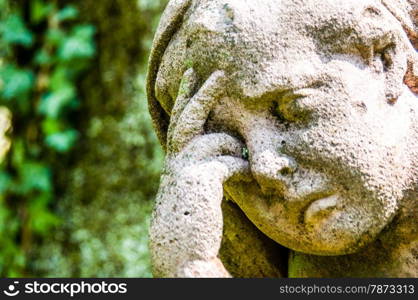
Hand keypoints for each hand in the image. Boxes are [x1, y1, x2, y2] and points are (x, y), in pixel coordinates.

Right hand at [149, 68, 248, 277]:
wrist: (180, 250)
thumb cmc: (191, 225)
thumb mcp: (194, 193)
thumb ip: (206, 171)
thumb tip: (233, 157)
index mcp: (175, 162)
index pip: (180, 122)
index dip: (186, 97)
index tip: (191, 75)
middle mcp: (176, 161)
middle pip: (189, 117)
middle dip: (203, 92)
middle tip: (219, 72)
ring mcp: (186, 168)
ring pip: (217, 140)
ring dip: (235, 149)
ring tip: (245, 163)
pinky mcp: (202, 178)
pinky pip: (230, 162)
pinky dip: (241, 169)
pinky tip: (247, 181)